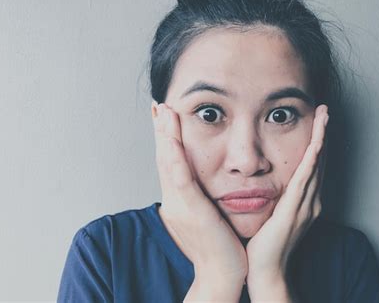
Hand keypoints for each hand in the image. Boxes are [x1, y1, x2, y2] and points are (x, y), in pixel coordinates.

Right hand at [151, 101, 247, 299]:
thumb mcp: (205, 213)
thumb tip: (204, 179)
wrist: (220, 273)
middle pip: (164, 157)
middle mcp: (174, 198)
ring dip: (166, 136)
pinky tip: (172, 142)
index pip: (169, 160)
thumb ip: (201, 195)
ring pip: (169, 164)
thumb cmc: (218, 243)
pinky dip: (175, 159)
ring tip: (164, 111)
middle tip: (158, 104)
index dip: (165, 137)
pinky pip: (181, 181)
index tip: (163, 113)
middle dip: (161, 129)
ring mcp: (181, 204)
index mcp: (179, 198)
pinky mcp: (192, 210)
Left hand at [245, 104, 328, 300]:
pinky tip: (315, 145)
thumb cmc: (265, 245)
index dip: (316, 142)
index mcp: (304, 201)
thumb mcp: (273, 215)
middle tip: (324, 110)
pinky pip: (305, 180)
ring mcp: (305, 206)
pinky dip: (311, 160)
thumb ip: (276, 198)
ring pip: (315, 165)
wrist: (266, 272)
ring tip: (323, 117)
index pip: (312, 166)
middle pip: (319, 160)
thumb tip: (268, 183)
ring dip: (320, 139)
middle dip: (322, 134)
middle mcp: (310, 201)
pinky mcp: (294, 211)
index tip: (315, 122)